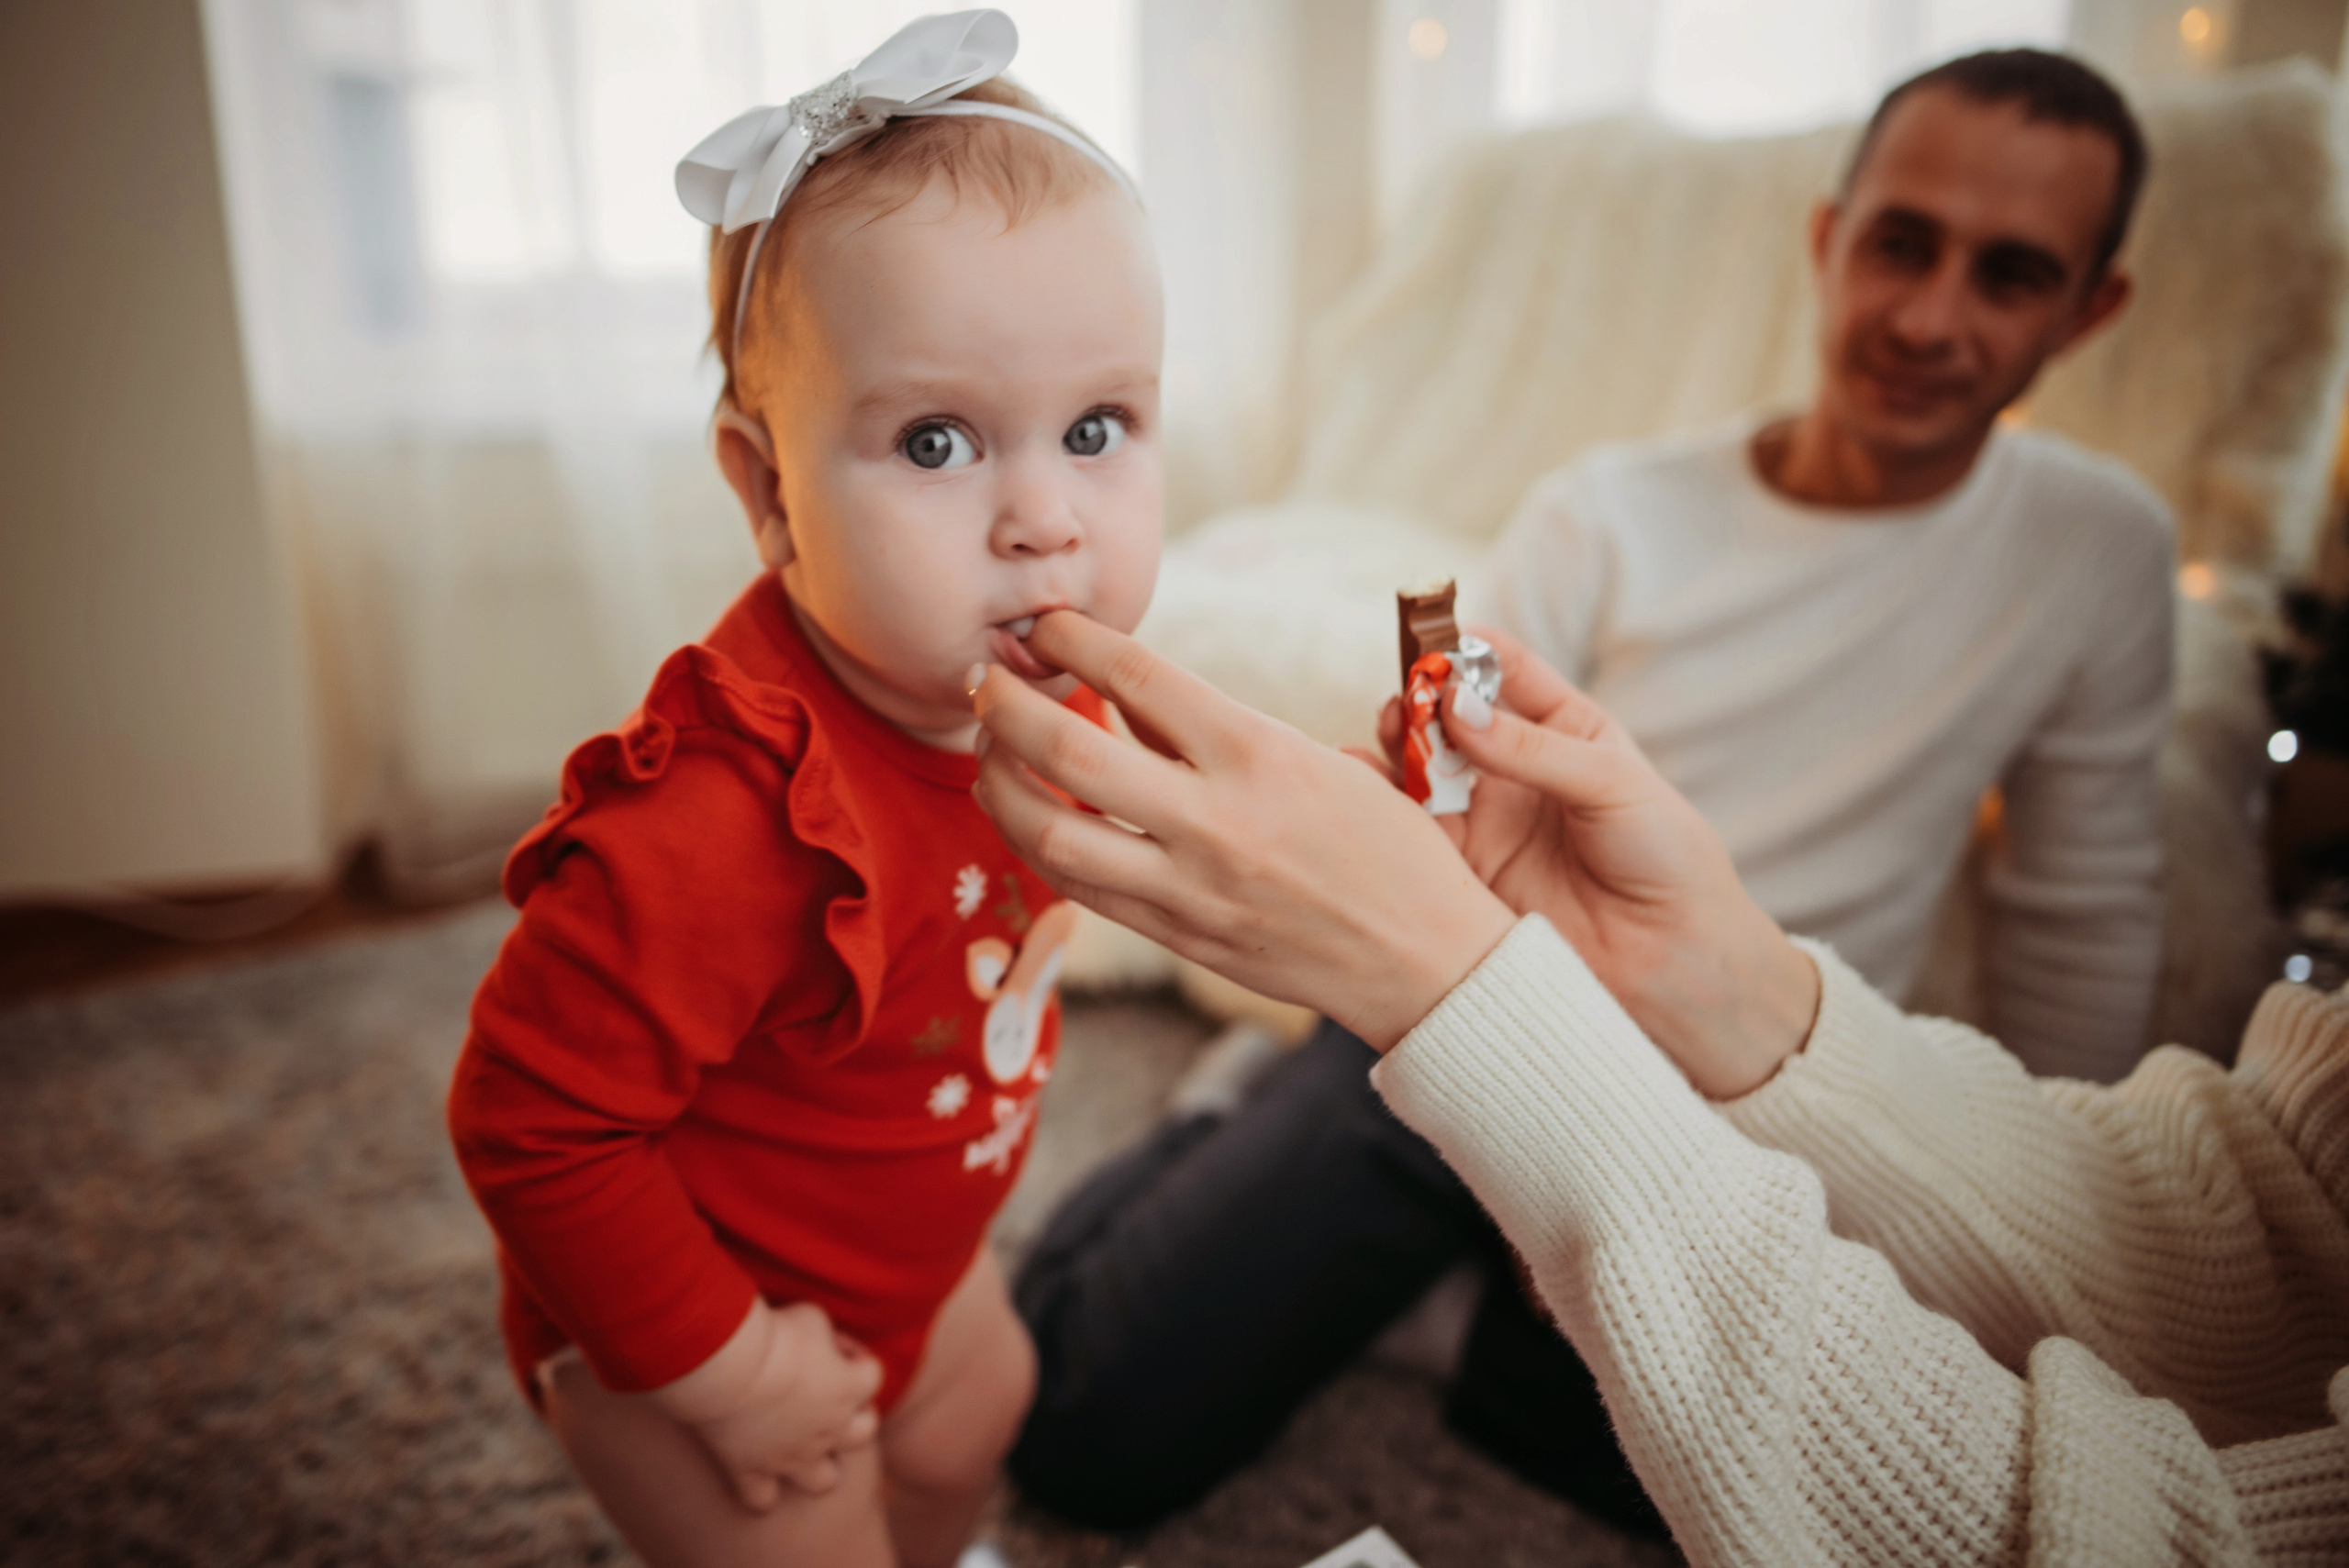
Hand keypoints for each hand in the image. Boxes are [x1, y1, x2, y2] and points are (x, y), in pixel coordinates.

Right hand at [650, 1298, 882, 1509]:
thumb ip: (825, 1332)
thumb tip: (821, 1342)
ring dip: (818, 1465)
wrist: (730, 1367)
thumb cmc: (775, 1334)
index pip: (872, 1374)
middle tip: (822, 1395)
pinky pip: (761, 1501)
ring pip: (824, 1482)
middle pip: (863, 1434)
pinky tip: (752, 1469)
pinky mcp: (752, 1471)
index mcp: (850, 1389)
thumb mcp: (812, 1315)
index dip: (854, 1356)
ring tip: (799, 1442)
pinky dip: (760, 1492)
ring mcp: (792, 1457)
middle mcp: (829, 1429)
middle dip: (851, 1416)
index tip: (830, 1342)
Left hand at [971, 612, 1515, 1050]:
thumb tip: (1123, 691)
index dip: (1073, 640)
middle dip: (1004, 706)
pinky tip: (1025, 814)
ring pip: (1051, 835)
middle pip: (1068, 755)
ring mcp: (1190, 888)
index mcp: (1260, 756)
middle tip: (982, 677)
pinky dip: (1038, 844)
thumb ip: (1215, 730)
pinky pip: (1081, 890)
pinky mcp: (1179, 938)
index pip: (1137, 679)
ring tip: (988, 747)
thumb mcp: (1315, 760)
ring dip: (998, 782)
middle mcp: (1215, 821)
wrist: (1427, 960)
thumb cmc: (1387, 847)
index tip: (1044, 623)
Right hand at [1383, 630, 1816, 1097]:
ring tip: (1387, 736)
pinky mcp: (1461, 871)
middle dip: (1418, 697)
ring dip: (1395, 745)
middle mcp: (1514, 770)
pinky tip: (1363, 788)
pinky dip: (1380, 805)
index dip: (1466, 649)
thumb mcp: (1612, 783)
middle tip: (1406, 699)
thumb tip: (1457, 707)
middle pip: (1448, 714)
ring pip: (1419, 767)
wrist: (1673, 965)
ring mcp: (1483, 819)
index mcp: (1563, 730)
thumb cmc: (1667, 861)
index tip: (1434, 642)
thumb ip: (1532, 747)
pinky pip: (1409, 830)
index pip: (1503, 668)